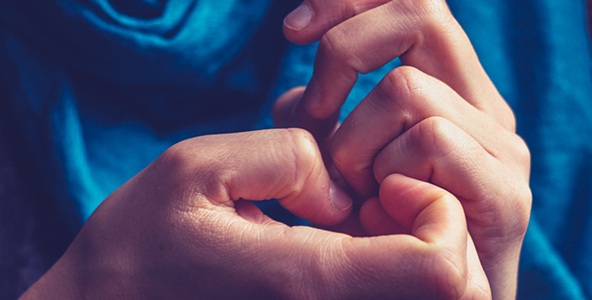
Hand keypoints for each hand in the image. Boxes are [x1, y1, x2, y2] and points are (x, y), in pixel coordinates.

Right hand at [20, 129, 488, 298]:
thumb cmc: (136, 246)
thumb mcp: (197, 168)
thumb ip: (289, 156)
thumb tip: (344, 191)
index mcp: (308, 284)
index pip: (441, 269)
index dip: (437, 209)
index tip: (383, 181)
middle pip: (455, 295)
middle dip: (437, 232)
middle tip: (374, 201)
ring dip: (414, 254)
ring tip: (354, 224)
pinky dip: (386, 273)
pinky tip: (336, 249)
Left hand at [276, 1, 531, 298]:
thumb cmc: (376, 239)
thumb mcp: (339, 161)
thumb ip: (325, 116)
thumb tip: (297, 96)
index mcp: (452, 90)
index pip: (413, 0)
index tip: (291, 31)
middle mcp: (484, 107)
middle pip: (419, 12)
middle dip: (343, 50)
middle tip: (314, 110)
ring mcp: (502, 148)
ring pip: (408, 88)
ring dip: (354, 141)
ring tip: (354, 194)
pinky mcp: (507, 193)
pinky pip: (432, 140)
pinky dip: (386, 173)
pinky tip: (382, 210)